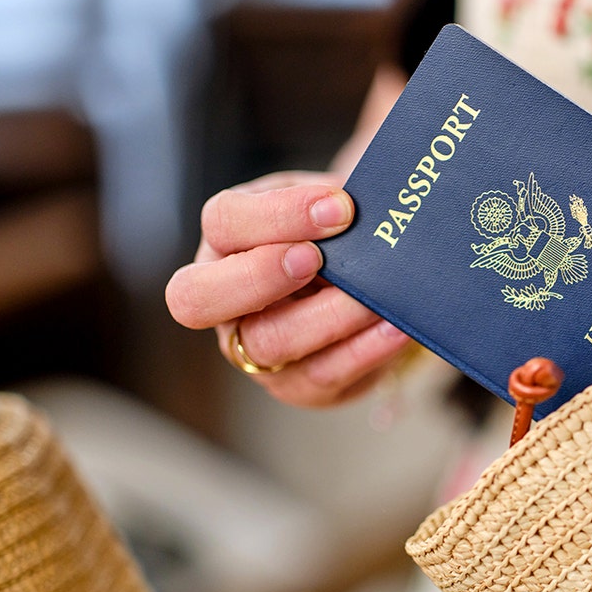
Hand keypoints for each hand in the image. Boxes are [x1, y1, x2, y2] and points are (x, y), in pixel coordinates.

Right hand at [166, 171, 409, 406]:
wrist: (369, 287)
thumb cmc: (338, 238)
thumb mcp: (325, 209)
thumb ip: (329, 206)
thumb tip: (354, 205)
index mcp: (226, 242)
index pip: (222, 221)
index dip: (277, 214)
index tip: (338, 206)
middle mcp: (224, 302)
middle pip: (197, 298)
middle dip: (259, 275)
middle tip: (316, 258)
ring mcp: (253, 351)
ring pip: (269, 342)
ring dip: (329, 316)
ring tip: (376, 298)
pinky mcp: (298, 386)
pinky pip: (324, 374)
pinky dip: (364, 350)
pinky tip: (394, 328)